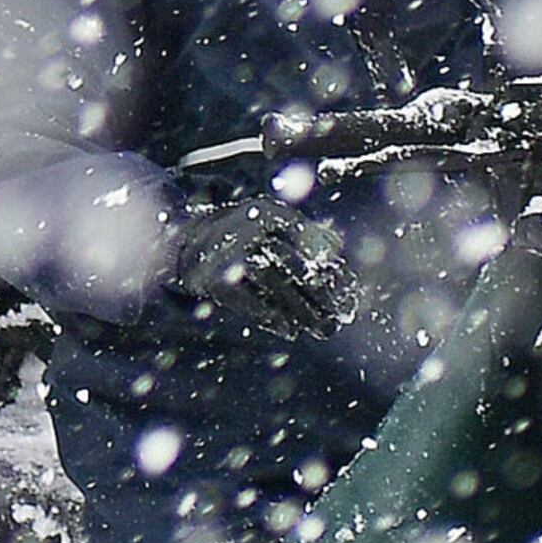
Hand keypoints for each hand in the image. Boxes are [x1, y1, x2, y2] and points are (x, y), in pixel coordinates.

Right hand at [165, 199, 358, 337]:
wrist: (191, 243)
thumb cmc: (245, 235)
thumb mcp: (271, 223)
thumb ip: (303, 234)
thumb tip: (336, 248)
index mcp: (265, 212)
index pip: (304, 235)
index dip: (328, 260)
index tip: (350, 284)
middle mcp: (246, 229)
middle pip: (290, 262)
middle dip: (319, 291)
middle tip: (340, 315)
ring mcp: (229, 255)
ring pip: (272, 283)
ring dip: (300, 308)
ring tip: (321, 326)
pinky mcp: (215, 280)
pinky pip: (247, 301)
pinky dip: (270, 316)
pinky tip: (290, 330)